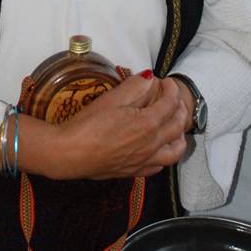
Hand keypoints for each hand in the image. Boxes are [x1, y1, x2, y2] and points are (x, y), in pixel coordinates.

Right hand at [49, 72, 188, 180]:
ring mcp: (144, 161)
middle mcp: (152, 145)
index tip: (166, 82)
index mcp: (148, 124)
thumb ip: (134, 86)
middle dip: (179, 109)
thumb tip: (149, 78)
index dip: (171, 89)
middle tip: (173, 99)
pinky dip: (164, 155)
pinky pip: (159, 166)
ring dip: (179, 136)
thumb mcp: (112, 98)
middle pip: (177, 126)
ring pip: (175, 151)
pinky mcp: (134, 172)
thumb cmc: (88, 125)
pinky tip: (158, 149)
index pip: (170, 104)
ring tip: (174, 126)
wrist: (70, 153)